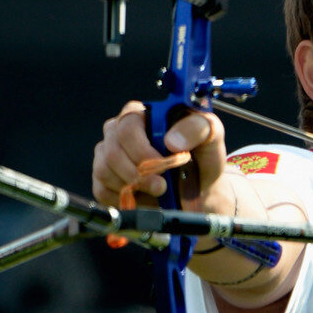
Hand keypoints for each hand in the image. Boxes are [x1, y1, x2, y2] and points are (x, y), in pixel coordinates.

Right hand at [92, 101, 226, 211]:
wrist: (198, 190)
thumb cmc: (202, 158)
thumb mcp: (211, 137)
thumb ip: (198, 128)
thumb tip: (171, 141)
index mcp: (143, 114)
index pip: (128, 125)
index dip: (142, 150)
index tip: (163, 166)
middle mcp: (120, 131)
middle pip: (112, 150)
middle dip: (137, 174)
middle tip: (161, 186)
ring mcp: (109, 154)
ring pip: (103, 170)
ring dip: (132, 187)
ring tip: (157, 191)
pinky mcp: (104, 178)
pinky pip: (100, 190)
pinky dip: (121, 199)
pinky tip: (141, 197)